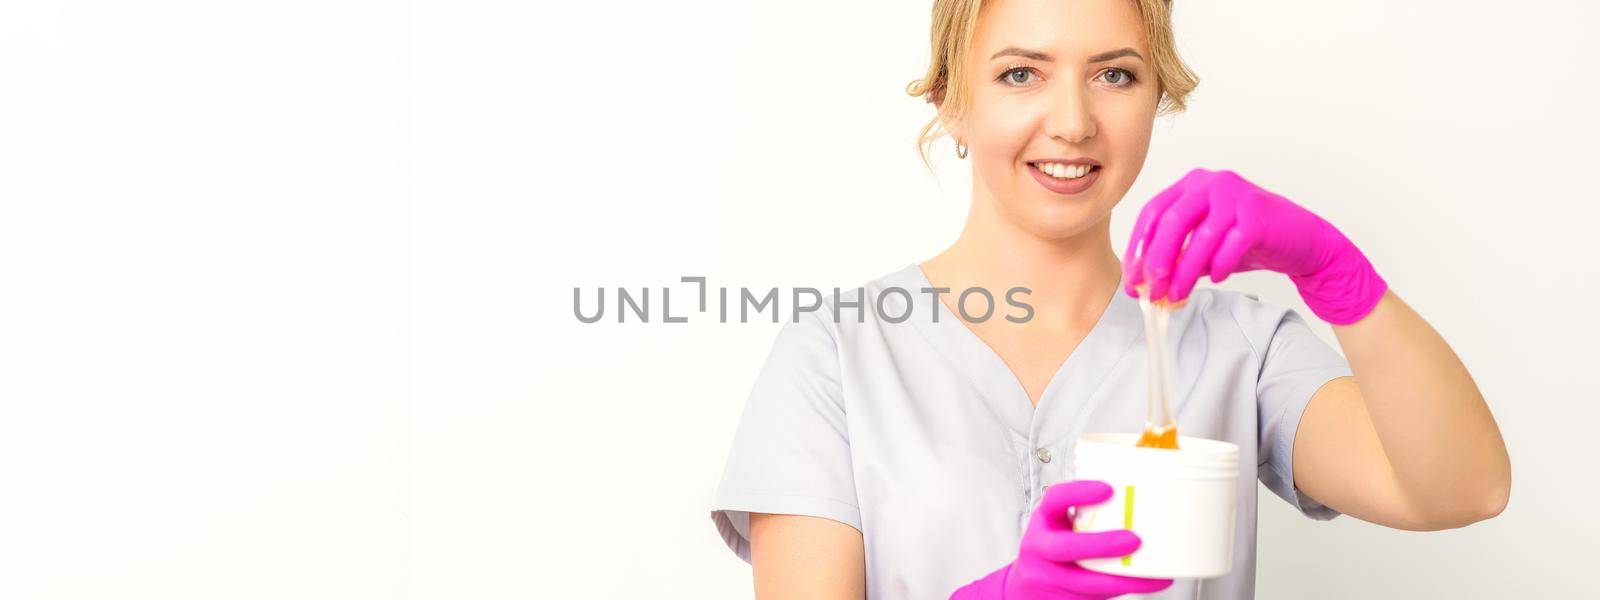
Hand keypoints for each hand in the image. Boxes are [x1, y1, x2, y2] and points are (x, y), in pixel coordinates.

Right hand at [951, 480, 1172, 598]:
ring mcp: (1047, 578)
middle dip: (1100, 545)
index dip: (1079, 492)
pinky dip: (1122, 592)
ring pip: (1084, 582)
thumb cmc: (1054, 550)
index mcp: (1044, 520)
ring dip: (1121, 579)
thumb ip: (1089, 516)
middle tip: (1133, 539)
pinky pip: (1092, 599)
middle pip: (1064, 547)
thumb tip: (1145, 497)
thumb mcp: (1060, 526)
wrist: (1026, 588)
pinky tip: (1145, 586)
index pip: (1054, 499)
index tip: (1109, 489)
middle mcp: (1039, 548)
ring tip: (1155, 574)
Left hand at [1121, 168, 1387, 323]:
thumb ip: (1176, 255)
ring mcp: (1236, 195)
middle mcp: (1212, 183)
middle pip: (1171, 222)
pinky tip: (1216, 279)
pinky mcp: (1259, 214)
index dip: (1138, 248)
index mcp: (1192, 184)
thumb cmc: (1248, 243)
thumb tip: (1144, 282)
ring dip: (1184, 272)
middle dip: (1156, 262)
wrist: (1302, 241)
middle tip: (1150, 293)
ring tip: (1175, 297)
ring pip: (1200, 237)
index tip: (1132, 281)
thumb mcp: (1204, 246)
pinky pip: (1230, 245)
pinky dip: (1219, 266)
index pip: (1152, 213)